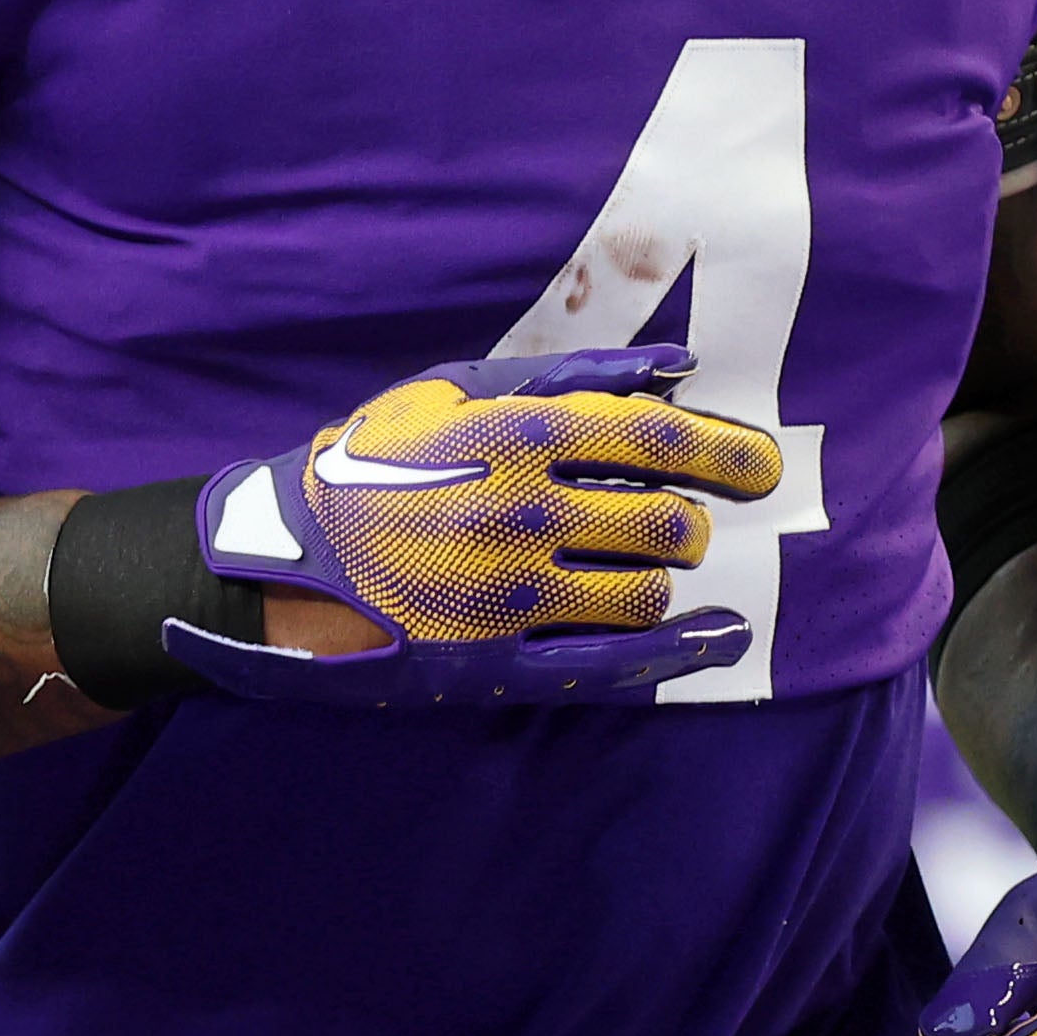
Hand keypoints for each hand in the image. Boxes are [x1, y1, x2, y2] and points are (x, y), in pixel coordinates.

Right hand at [151, 346, 779, 709]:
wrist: (274, 561)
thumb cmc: (370, 463)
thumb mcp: (454, 390)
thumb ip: (568, 375)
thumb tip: (675, 369)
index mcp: (517, 438)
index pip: (659, 442)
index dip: (728, 452)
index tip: (763, 467)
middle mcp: (524, 515)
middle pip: (665, 523)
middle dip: (690, 524)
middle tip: (683, 524)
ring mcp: (512, 596)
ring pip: (644, 594)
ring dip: (660, 580)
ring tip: (641, 569)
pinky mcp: (497, 663)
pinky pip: (613, 666)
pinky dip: (678, 655)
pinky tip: (715, 640)